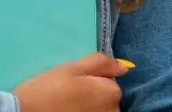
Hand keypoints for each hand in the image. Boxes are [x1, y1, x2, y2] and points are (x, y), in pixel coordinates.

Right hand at [14, 53, 129, 111]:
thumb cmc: (47, 89)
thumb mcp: (71, 68)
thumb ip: (100, 63)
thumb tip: (124, 68)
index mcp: (110, 93)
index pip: (110, 84)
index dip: (92, 82)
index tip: (73, 84)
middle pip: (108, 102)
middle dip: (93, 98)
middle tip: (68, 97)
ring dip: (88, 109)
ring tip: (66, 107)